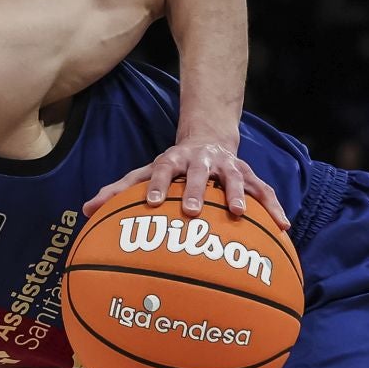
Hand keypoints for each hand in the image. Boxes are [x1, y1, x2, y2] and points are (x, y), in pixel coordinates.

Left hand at [83, 139, 289, 227]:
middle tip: (191, 211)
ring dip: (237, 194)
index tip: (152, 204)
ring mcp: (228, 166)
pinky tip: (284, 228)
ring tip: (240, 214)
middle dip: (195, 190)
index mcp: (174, 160)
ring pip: (234, 178)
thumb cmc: (171, 166)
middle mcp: (201, 160)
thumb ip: (117, 192)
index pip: (162, 169)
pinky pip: (264, 191)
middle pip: (198, 172)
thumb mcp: (145, 173)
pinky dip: (274, 207)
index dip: (157, 185)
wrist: (209, 138)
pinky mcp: (249, 175)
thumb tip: (85, 210)